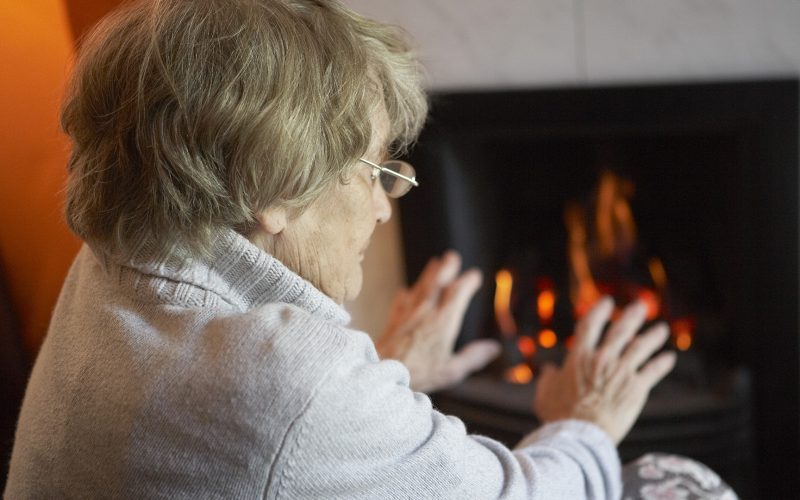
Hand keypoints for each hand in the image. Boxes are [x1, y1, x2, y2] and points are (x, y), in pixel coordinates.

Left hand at [376, 251, 500, 392]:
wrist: (381, 372)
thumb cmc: (417, 374)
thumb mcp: (452, 370)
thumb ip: (473, 357)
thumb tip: (494, 348)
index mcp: (443, 322)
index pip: (458, 293)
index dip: (467, 281)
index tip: (475, 275)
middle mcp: (425, 312)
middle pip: (437, 282)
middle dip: (446, 267)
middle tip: (452, 256)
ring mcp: (407, 314)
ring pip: (419, 287)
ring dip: (428, 274)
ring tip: (434, 263)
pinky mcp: (393, 320)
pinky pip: (401, 301)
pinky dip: (406, 294)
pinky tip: (406, 291)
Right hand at [533, 297, 675, 444]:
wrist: (581, 435)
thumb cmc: (559, 415)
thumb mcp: (545, 393)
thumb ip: (548, 378)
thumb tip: (549, 370)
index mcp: (579, 356)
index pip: (590, 324)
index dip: (599, 311)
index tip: (608, 302)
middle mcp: (602, 358)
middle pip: (621, 330)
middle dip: (632, 316)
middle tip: (641, 305)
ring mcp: (621, 372)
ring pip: (641, 347)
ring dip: (653, 336)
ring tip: (662, 329)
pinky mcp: (637, 388)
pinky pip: (653, 371)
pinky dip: (662, 363)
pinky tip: (670, 357)